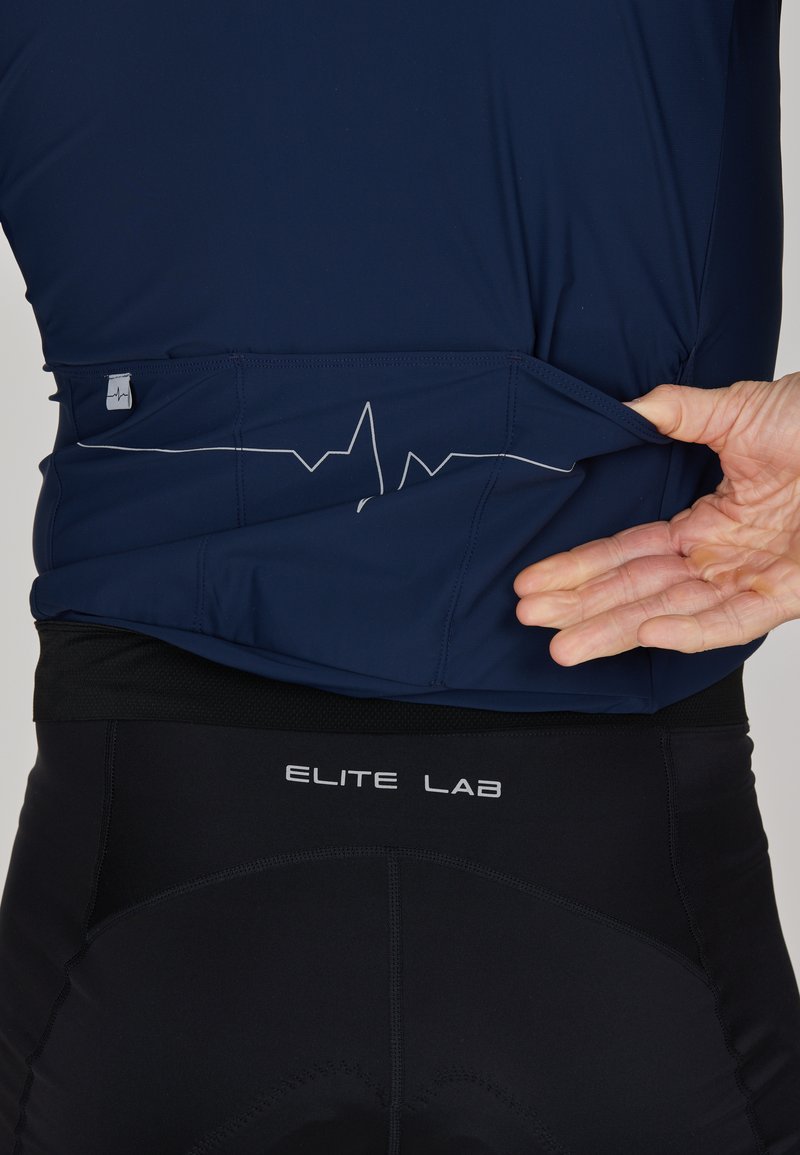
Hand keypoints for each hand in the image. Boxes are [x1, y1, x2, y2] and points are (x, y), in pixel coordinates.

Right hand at [513, 373, 799, 664]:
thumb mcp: (738, 410)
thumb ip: (676, 413)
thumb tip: (621, 410)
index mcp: (707, 522)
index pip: (630, 554)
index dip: (580, 569)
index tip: (533, 583)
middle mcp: (723, 558)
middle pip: (640, 592)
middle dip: (584, 609)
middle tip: (531, 621)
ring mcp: (755, 579)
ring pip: (674, 614)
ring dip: (618, 629)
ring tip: (565, 644)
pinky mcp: (791, 593)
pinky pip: (734, 621)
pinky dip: (690, 631)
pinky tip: (645, 632)